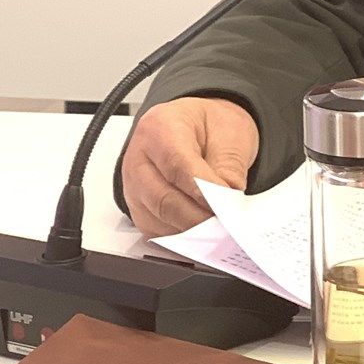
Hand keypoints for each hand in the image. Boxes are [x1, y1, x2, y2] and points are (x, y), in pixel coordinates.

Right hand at [120, 96, 259, 237]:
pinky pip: (157, 231)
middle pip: (163, 198)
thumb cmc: (208, 127)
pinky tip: (203, 233)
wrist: (195, 128)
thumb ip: (228, 168)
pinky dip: (182, 236)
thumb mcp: (229, 133)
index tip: (224, 207)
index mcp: (160, 127)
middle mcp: (139, 157)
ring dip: (191, 230)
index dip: (202, 191)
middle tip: (226, 226)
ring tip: (219, 230)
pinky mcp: (138, 209)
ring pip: (159, 219)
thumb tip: (228, 201)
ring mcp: (134, 186)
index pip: (177, 165)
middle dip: (199, 217)